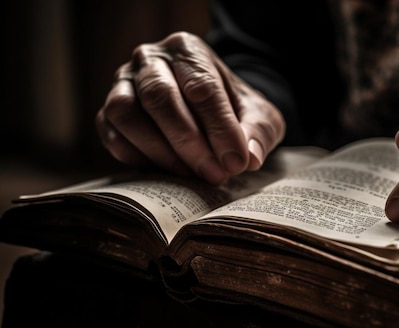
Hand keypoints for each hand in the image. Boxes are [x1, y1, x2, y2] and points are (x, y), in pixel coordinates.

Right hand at [96, 31, 285, 183]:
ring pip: (125, 112)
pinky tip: (168, 172)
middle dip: (189, 142)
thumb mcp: (260, 116)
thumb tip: (250, 157)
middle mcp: (150, 59)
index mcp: (188, 50)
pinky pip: (112, 135)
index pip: (201, 86)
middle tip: (214, 174)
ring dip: (159, 150)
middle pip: (159, 96)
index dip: (220, 128)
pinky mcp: (107, 113)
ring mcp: (123, 84)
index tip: (236, 162)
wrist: (211, 112)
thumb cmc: (235, 111)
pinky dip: (138, 158)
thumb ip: (259, 132)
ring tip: (191, 175)